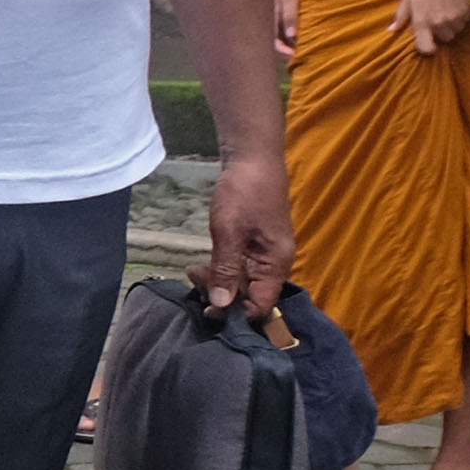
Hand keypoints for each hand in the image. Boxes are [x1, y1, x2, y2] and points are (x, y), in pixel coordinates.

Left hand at [205, 149, 293, 314]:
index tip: (208, 309)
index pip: (262, 305)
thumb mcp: (230, 232)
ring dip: (217, 280)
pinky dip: (220, 267)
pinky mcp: (254, 243)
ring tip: (192, 271)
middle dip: (221, 294)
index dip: (236, 313)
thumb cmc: (244, 192)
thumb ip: (226, 269)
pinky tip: (201, 264)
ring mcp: (265, 252)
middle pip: (250, 295)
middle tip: (193, 280)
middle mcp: (275, 262)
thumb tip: (222, 305)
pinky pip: (238, 266)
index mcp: (277, 264)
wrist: (251, 156)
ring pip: (241, 281)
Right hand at [272, 0, 307, 58]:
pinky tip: (313, 26)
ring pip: (288, 30)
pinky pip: (294, 20)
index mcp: (273, 16)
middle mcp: (275, 16)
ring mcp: (282, 10)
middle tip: (308, 53)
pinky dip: (301, 26)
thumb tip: (292, 36)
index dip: (284, 51)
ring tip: (312, 42)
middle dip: (292, 47)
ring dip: (297, 38)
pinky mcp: (289, 4)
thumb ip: (290, 16)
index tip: (297, 56)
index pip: (275, 41)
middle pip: (282, 38)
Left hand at [393, 0, 469, 54]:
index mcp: (422, 20)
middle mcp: (438, 22)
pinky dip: (461, 17)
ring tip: (446, 9)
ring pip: (455, 31)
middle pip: (444, 39)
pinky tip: (454, 4)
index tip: (429, 45)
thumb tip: (391, 31)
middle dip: (440, 32)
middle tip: (437, 17)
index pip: (426, 48)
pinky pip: (464, 22)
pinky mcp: (466, 11)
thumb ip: (401, 16)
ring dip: (451, 24)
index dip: (427, 49)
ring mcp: (454, 18)